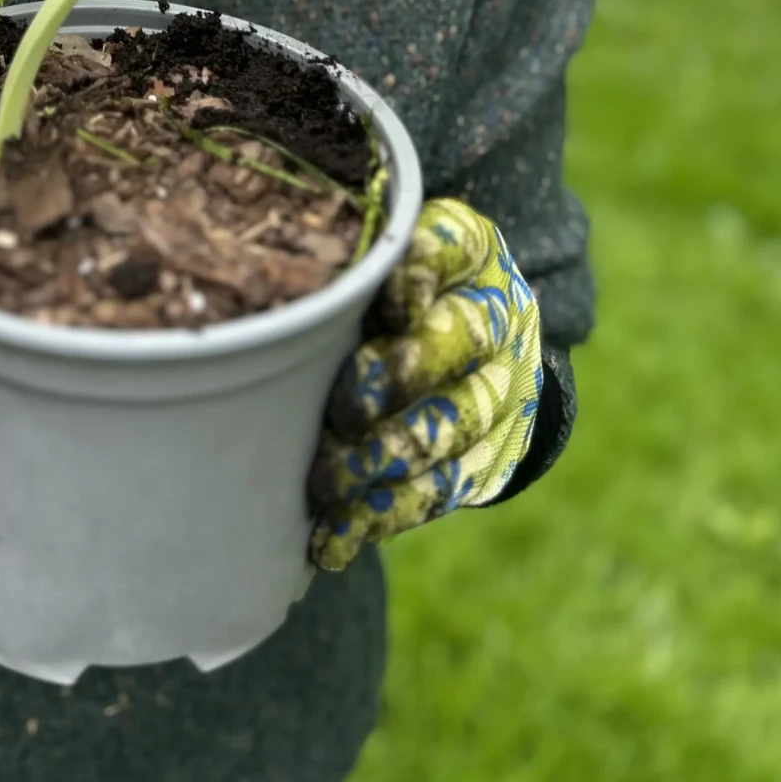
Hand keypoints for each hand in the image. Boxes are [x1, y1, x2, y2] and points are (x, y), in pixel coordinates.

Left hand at [309, 198, 540, 569]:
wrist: (477, 347)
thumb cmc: (391, 289)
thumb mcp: (375, 258)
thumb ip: (341, 263)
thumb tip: (276, 297)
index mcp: (468, 250)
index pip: (449, 248)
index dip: (415, 276)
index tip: (384, 306)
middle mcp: (497, 315)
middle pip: (458, 342)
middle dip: (397, 377)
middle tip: (342, 410)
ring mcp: (504, 389)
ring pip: (454, 426)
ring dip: (387, 458)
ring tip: (328, 482)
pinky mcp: (493, 455)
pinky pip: (445, 488)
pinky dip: (388, 512)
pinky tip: (339, 533)